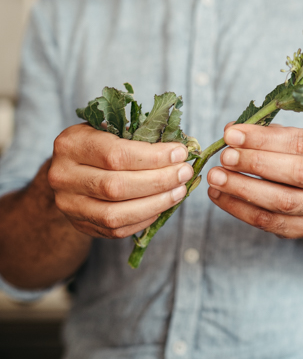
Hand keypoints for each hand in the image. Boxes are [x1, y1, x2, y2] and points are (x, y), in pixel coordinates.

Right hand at [48, 123, 193, 238]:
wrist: (68, 170)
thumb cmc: (97, 143)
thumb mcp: (109, 129)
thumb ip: (138, 135)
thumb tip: (180, 149)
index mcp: (71, 144)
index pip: (115, 155)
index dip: (153, 157)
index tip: (180, 153)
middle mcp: (63, 176)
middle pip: (117, 186)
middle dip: (158, 181)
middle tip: (184, 173)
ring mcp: (69, 205)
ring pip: (116, 214)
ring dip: (155, 203)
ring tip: (179, 191)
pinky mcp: (80, 224)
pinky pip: (116, 229)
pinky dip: (145, 218)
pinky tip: (162, 205)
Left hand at [206, 124, 302, 237]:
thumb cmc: (299, 155)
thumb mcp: (290, 137)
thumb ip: (264, 133)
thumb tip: (231, 131)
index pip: (300, 142)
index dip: (263, 139)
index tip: (231, 135)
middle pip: (298, 173)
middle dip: (256, 163)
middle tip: (225, 157)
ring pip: (283, 201)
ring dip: (244, 189)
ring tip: (216, 177)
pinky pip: (269, 222)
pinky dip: (239, 209)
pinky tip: (219, 195)